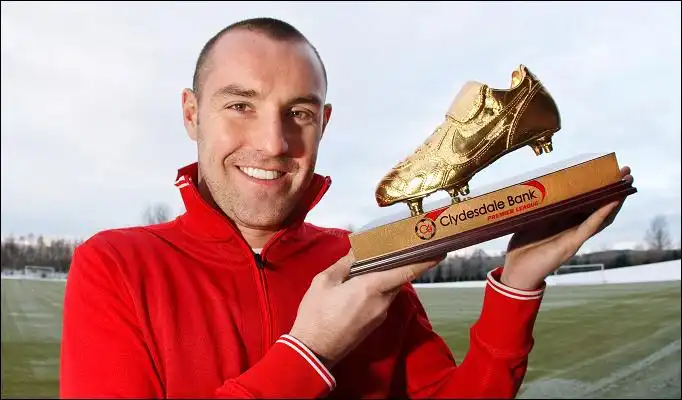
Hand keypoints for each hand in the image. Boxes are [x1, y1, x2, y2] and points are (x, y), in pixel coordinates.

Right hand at [289, 250, 443, 367]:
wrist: (313, 351)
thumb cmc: (315, 315)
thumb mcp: (324, 281)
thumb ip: (344, 264)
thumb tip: (358, 250)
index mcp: (371, 287)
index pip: (406, 271)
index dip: (424, 260)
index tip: (438, 251)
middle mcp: (381, 302)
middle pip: (399, 278)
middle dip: (401, 264)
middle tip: (399, 248)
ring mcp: (380, 315)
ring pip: (390, 289)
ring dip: (387, 277)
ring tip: (375, 263)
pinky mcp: (374, 324)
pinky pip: (383, 300)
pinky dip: (379, 288)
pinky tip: (364, 283)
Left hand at [501, 166, 633, 289]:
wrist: (517, 272)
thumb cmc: (522, 248)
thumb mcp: (529, 221)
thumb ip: (536, 207)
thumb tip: (535, 186)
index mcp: (563, 221)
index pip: (584, 202)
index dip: (595, 188)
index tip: (604, 170)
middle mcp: (572, 228)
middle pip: (597, 207)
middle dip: (611, 189)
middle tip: (624, 171)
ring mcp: (574, 237)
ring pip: (600, 216)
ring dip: (613, 200)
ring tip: (624, 184)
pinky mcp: (571, 245)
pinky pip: (589, 228)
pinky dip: (601, 215)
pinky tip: (611, 203)